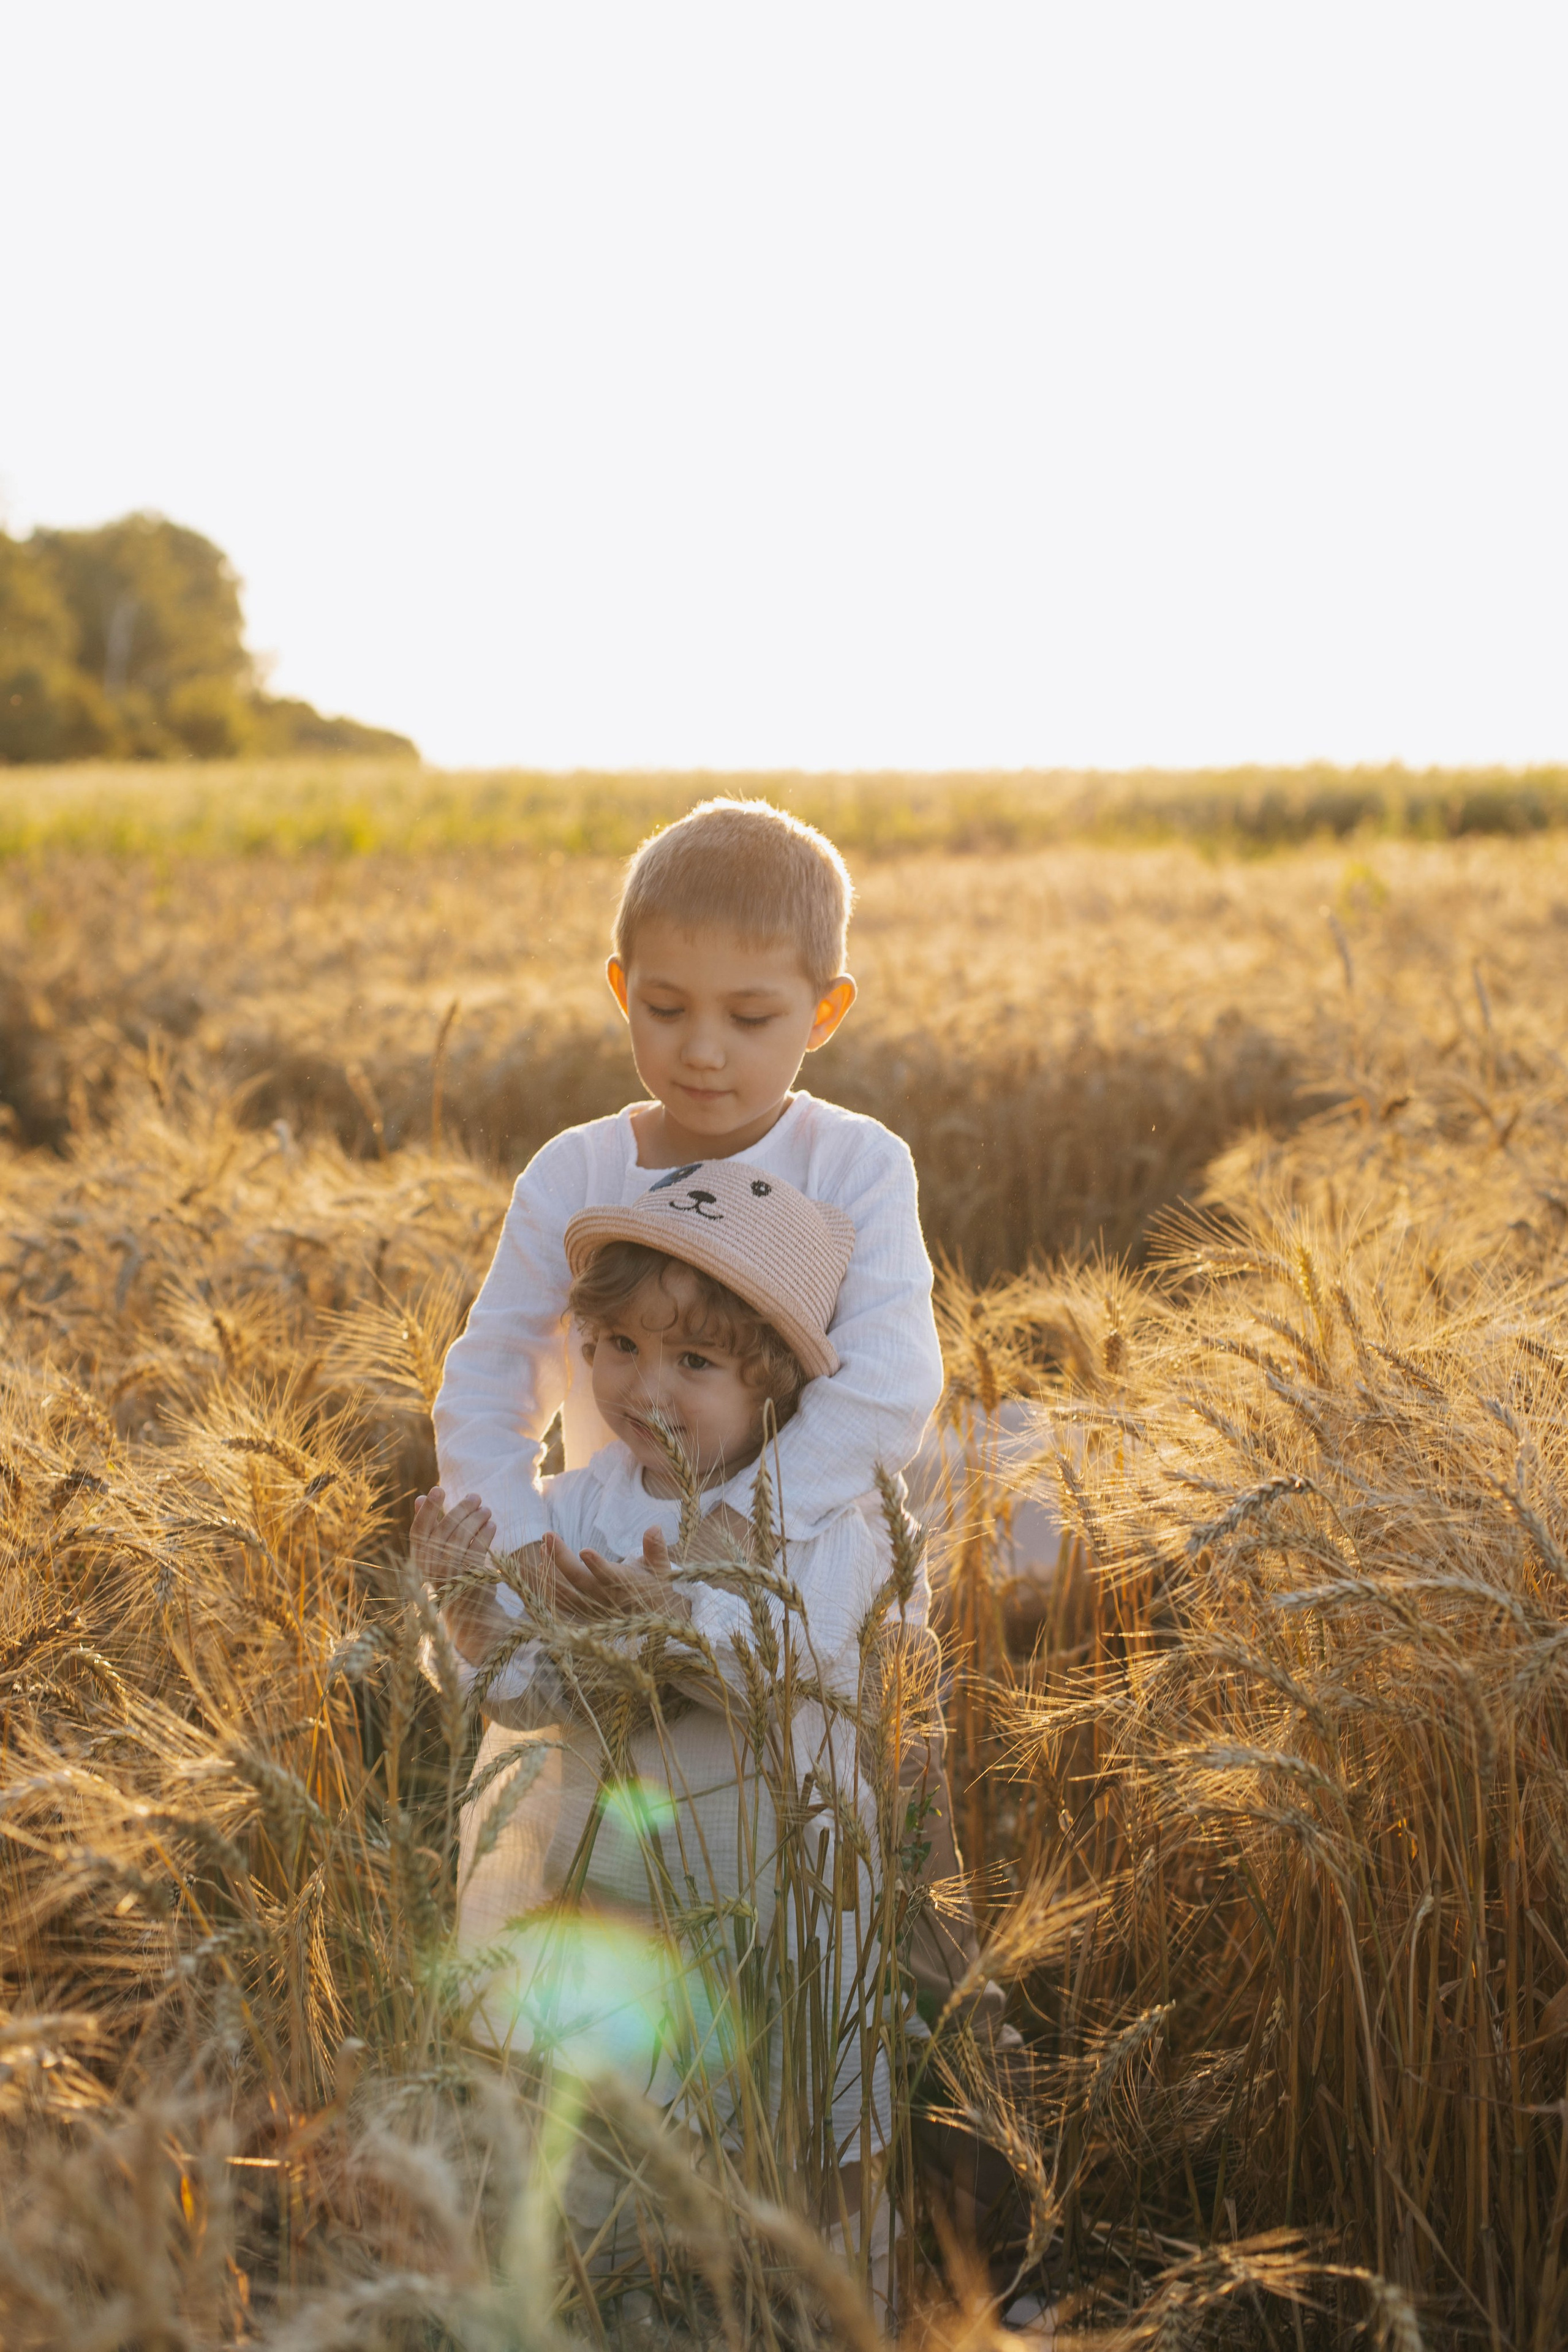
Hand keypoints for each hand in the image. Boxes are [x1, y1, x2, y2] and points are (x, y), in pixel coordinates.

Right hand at [411, 1488, 494, 1585]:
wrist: (466, 1609)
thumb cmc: (447, 1572)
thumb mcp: (432, 1552)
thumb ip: (427, 1526)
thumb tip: (419, 1497)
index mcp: (419, 1556)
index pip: (419, 1527)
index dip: (428, 1508)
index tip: (438, 1489)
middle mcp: (431, 1563)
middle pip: (446, 1527)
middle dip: (463, 1508)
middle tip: (476, 1497)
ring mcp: (450, 1570)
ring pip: (464, 1534)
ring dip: (477, 1518)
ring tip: (486, 1510)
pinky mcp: (470, 1575)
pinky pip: (479, 1547)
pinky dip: (486, 1533)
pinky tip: (491, 1525)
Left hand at [541, 1527, 690, 1621]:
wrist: (652, 1620)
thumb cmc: (655, 1587)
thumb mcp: (661, 1568)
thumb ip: (656, 1548)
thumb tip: (654, 1528)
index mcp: (627, 1586)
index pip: (610, 1576)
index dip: (597, 1565)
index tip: (584, 1550)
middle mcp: (608, 1599)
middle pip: (581, 1581)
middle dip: (561, 1558)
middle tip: (548, 1536)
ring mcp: (594, 1609)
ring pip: (567, 1594)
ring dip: (552, 1572)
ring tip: (543, 1548)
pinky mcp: (585, 1615)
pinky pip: (563, 1604)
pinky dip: (550, 1589)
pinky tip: (541, 1569)